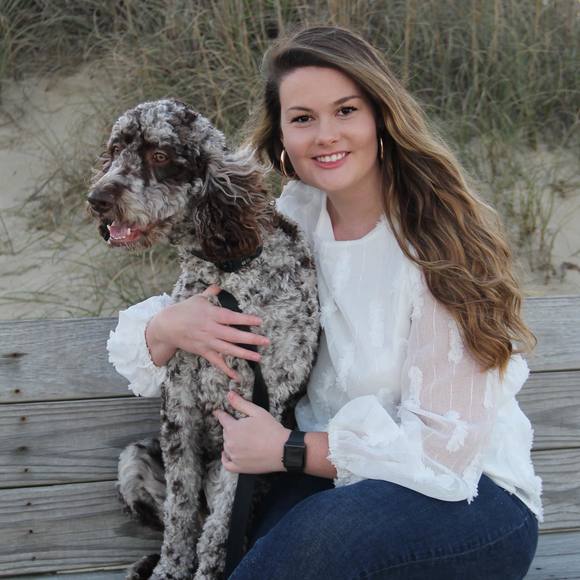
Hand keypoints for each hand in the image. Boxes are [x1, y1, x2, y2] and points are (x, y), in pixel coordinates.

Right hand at [145, 285, 269, 380]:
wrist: (167, 326)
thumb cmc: (184, 310)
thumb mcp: (198, 298)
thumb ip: (211, 292)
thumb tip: (220, 284)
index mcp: (211, 315)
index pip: (232, 317)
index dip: (246, 319)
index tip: (259, 321)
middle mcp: (211, 329)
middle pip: (233, 335)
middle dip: (251, 339)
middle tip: (266, 341)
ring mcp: (207, 342)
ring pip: (228, 350)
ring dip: (244, 354)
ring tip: (258, 357)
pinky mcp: (203, 351)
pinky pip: (217, 362)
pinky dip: (227, 370)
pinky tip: (237, 376)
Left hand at [213, 390, 290, 473]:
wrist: (283, 450)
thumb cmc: (271, 430)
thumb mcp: (257, 412)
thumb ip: (241, 403)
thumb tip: (229, 394)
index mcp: (233, 428)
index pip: (223, 419)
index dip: (221, 414)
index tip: (218, 412)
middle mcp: (230, 443)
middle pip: (225, 432)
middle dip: (231, 427)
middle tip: (242, 426)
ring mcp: (234, 456)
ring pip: (226, 446)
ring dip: (231, 441)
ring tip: (242, 438)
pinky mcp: (239, 467)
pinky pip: (226, 463)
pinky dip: (225, 458)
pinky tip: (227, 454)